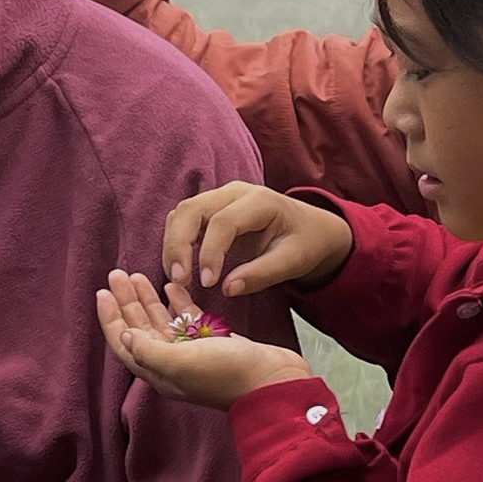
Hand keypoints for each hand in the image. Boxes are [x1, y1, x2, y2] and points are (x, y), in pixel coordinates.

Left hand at [97, 270, 319, 410]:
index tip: (102, 292)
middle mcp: (172, 363)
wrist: (273, 382)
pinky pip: (189, 320)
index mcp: (160, 371)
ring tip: (135, 276)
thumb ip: (150, 350)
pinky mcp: (214, 343)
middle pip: (140, 328)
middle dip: (126, 302)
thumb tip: (125, 337)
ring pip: (162, 322)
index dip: (111, 319)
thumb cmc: (229, 375)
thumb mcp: (182, 363)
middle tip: (116, 274)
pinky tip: (170, 286)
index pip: (125, 343)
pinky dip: (178, 303)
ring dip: (148, 299)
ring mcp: (193, 353)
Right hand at [162, 181, 352, 298]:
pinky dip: (175, 243)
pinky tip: (180, 268)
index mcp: (259, 201)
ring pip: (181, 213)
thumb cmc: (304, 243)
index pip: (222, 222)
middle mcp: (235, 192)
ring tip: (178, 279)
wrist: (310, 228)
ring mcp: (219, 197)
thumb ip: (261, 275)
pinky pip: (183, 220)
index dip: (210, 253)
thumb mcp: (293, 262)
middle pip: (191, 210)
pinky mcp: (210, 209)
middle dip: (177, 245)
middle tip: (179, 281)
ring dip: (172, 245)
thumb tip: (227, 289)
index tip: (207, 284)